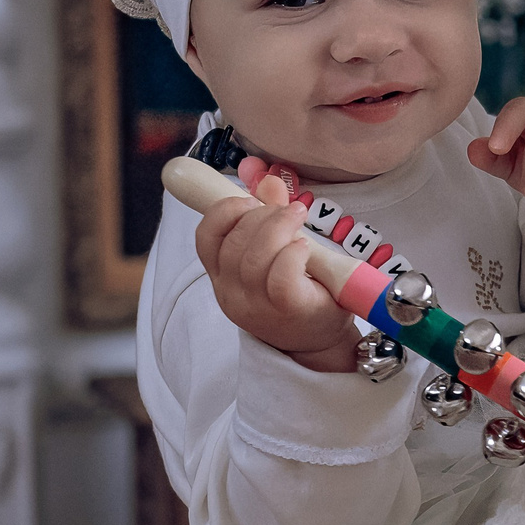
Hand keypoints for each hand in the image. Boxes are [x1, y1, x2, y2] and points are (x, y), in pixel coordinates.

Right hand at [192, 173, 360, 373]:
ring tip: (299, 216)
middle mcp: (232, 293)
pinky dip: (293, 252)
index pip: (205, 237)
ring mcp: (256, 306)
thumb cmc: (298, 292)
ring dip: (279, 226)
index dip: (223, 210)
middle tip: (289, 210)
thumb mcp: (277, 253)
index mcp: (223, 276)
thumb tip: (269, 181)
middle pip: (234, 243)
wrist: (319, 343)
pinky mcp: (286, 310)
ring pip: (255, 257)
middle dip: (262, 215)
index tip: (250, 201)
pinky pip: (280, 276)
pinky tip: (304, 247)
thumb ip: (269, 216)